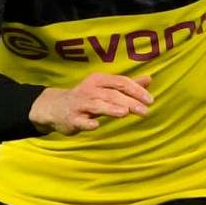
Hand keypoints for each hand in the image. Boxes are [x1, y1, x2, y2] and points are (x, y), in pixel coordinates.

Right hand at [30, 72, 150, 134]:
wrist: (55, 107)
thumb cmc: (87, 97)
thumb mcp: (105, 88)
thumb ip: (127, 85)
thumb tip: (149, 79)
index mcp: (99, 80)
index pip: (120, 82)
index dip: (136, 90)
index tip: (150, 100)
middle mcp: (89, 90)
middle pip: (112, 94)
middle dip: (129, 102)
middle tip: (145, 111)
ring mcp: (79, 104)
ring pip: (96, 105)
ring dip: (110, 108)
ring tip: (124, 112)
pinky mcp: (72, 118)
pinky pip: (80, 120)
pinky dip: (87, 123)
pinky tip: (95, 125)